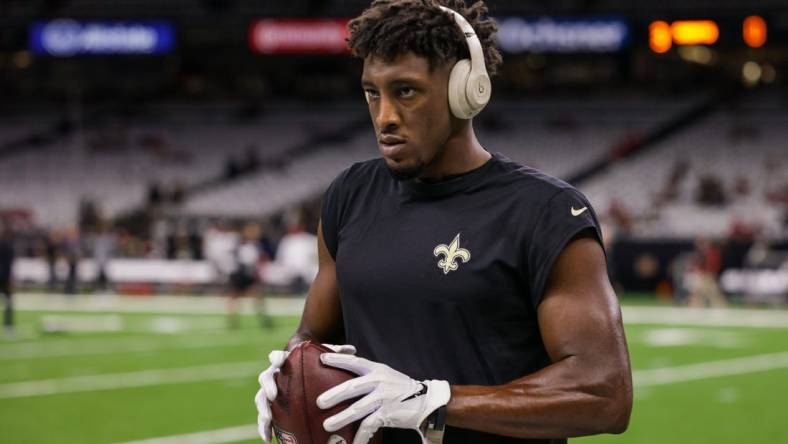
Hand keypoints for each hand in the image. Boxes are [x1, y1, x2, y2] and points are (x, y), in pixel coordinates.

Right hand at [255, 344, 355, 441]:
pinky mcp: (271, 405)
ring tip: (267, 421)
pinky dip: (266, 427)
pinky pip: (266, 417)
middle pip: (265, 378)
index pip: (276, 356)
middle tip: (272, 395)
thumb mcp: (322, 355)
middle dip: (267, 386)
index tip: (279, 361)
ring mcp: (270, 390)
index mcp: (284, 361)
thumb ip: (335, 352)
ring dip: (262, 410)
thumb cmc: (313, 360)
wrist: (300, 366)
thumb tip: (352, 349)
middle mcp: (273, 374)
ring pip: (260, 399)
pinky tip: (269, 438)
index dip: (276, 357)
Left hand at [317, 354, 450, 443]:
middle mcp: (380, 381)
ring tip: (327, 425)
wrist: (426, 400)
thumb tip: (343, 378)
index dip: (338, 359)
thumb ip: (367, 375)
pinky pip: (370, 426)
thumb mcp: (385, 374)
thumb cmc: (399, 387)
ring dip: (341, 418)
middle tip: (319, 402)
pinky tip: (353, 443)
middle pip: (352, 387)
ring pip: (359, 409)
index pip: (355, 362)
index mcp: (377, 369)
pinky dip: (360, 436)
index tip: (322, 358)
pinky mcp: (388, 414)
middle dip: (334, 394)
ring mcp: (384, 398)